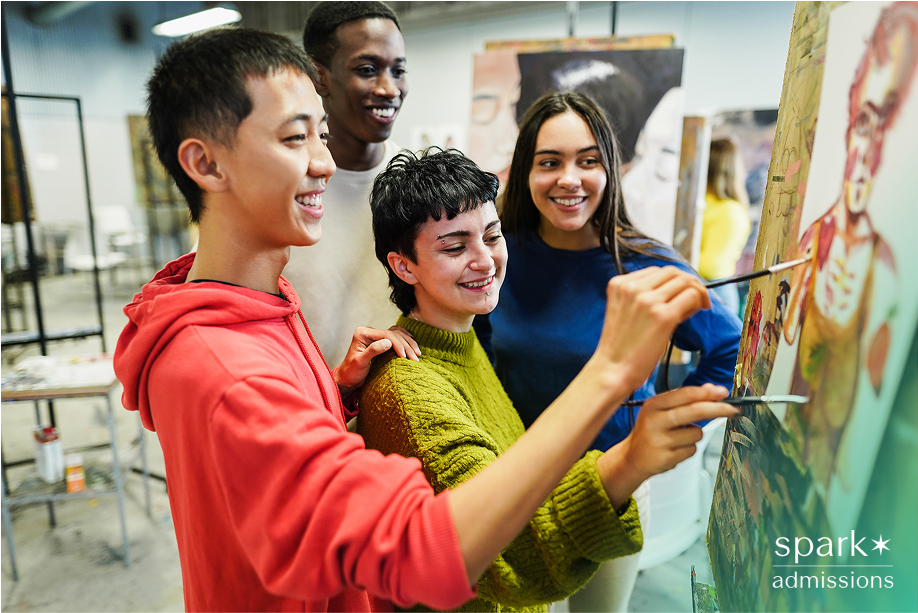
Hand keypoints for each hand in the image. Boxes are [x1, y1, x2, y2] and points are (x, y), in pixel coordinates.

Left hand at [334, 326, 420, 396]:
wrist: (347, 380)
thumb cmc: (351, 373)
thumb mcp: (360, 362)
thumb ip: (373, 350)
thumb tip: (388, 342)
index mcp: (363, 333)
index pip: (386, 334)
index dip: (398, 344)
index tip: (406, 356)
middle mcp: (369, 332)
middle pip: (393, 334)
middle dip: (406, 345)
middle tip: (415, 358)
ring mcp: (375, 336)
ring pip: (397, 334)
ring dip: (409, 343)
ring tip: (418, 354)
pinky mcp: (380, 342)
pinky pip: (396, 337)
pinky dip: (405, 341)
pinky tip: (412, 344)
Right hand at [589, 266, 709, 392]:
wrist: (611, 370)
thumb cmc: (619, 348)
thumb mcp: (622, 311)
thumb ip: (640, 297)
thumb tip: (672, 290)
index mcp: (619, 284)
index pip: (655, 271)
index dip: (671, 282)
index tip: (678, 295)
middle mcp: (632, 288)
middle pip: (672, 272)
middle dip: (688, 283)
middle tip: (695, 299)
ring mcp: (647, 301)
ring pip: (684, 281)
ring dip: (696, 292)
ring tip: (696, 308)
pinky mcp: (662, 316)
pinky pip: (691, 296)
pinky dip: (698, 302)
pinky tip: (694, 314)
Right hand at [596, 384, 735, 507]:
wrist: (631, 458)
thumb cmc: (650, 431)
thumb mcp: (661, 411)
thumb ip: (684, 400)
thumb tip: (710, 389)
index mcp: (653, 405)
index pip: (685, 394)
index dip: (707, 393)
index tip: (723, 392)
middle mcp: (654, 421)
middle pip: (694, 411)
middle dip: (718, 409)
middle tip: (733, 410)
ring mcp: (659, 440)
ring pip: (697, 434)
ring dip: (695, 435)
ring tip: (679, 438)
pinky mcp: (666, 458)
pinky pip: (692, 450)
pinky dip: (688, 449)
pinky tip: (674, 449)